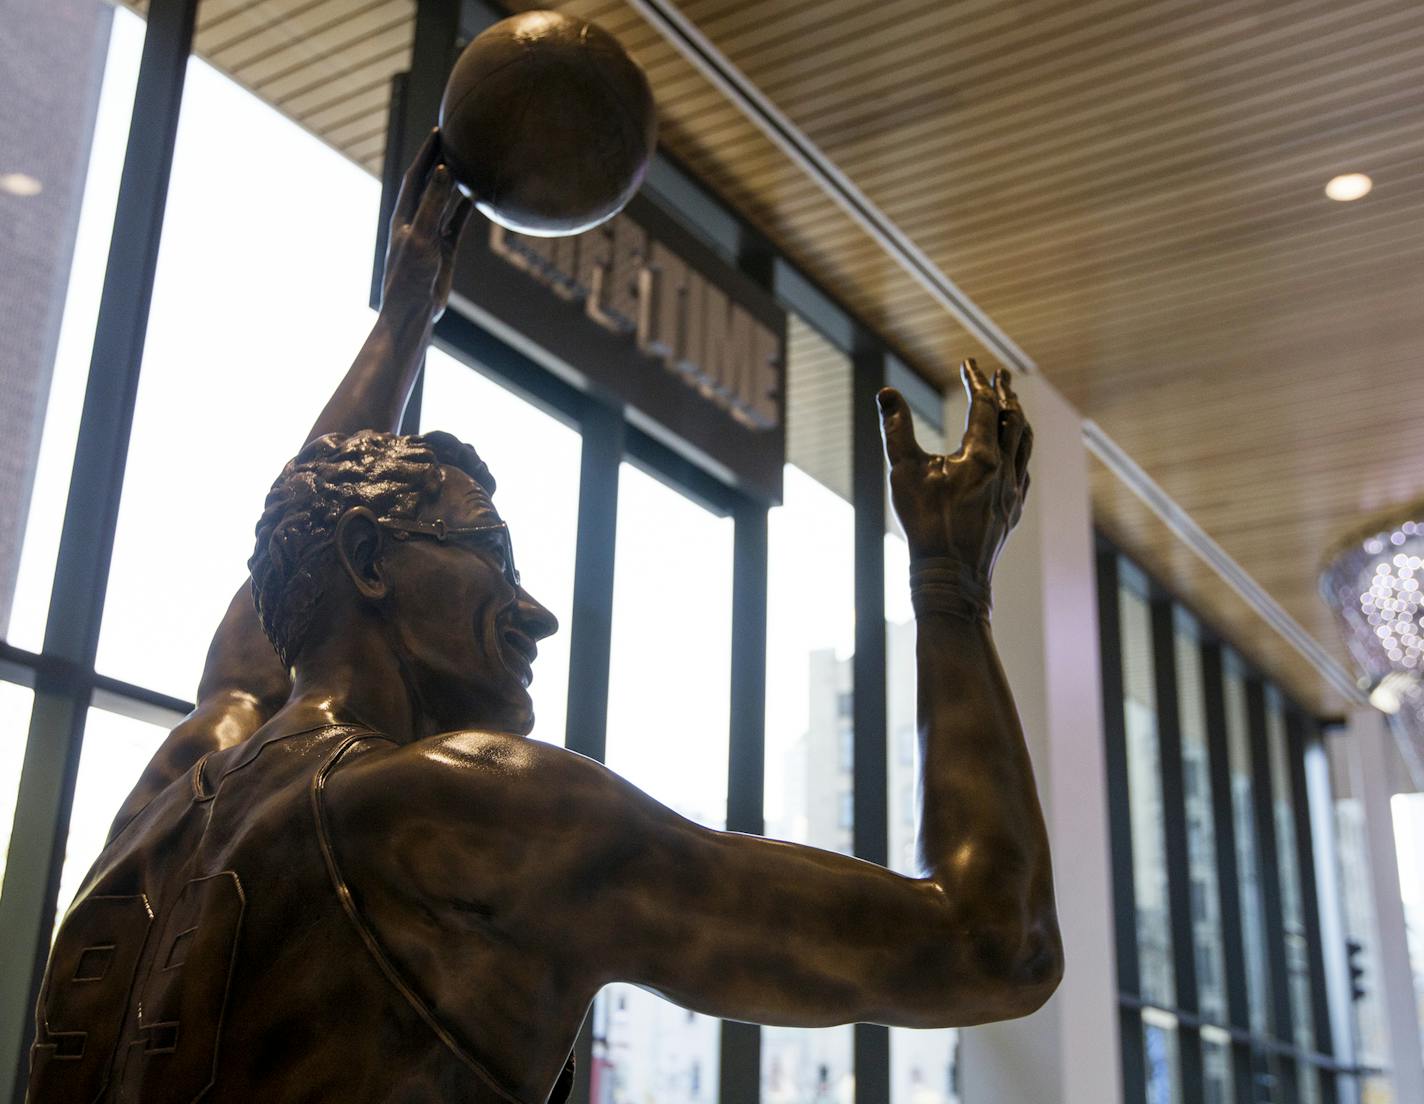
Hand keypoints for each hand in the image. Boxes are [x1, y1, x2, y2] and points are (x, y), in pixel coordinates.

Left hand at [381, 130, 472, 320]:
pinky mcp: (444, 249)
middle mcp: (416, 220)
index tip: (439, 131)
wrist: (413, 311)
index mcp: (404, 214)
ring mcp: (431, 234)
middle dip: (440, 160)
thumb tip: (443, 170)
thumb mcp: (421, 235)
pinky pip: (457, 222)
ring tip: (468, 161)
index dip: (426, 153)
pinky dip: (466, 209)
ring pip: (444, 201)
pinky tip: (476, 196)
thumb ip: (432, 203)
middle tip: (455, 137)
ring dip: (454, 183)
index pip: (416, 175)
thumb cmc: (410, 275)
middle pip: (430, 183)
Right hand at [878, 359, 1031, 575]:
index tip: (969, 363)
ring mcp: (1013, 490)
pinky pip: (1025, 469)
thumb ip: (896, 428)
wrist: (951, 576)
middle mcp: (1005, 468)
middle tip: (1000, 374)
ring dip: (1018, 418)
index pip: (984, 405)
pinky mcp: (1014, 510)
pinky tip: (1015, 451)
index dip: (976, 380)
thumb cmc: (925, 524)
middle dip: (1005, 393)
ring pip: (1025, 443)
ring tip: (1012, 405)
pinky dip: (1021, 449)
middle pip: (1014, 418)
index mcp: (981, 455)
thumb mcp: (904, 472)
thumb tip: (885, 393)